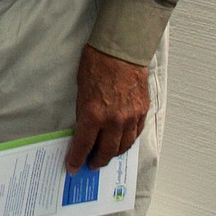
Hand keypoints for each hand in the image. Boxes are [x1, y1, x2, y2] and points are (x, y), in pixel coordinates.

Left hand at [65, 44, 148, 173]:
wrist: (121, 49)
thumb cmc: (97, 62)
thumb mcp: (82, 88)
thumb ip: (85, 111)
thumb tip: (84, 128)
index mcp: (94, 115)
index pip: (84, 146)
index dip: (76, 159)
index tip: (73, 166)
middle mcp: (114, 121)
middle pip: (106, 152)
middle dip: (96, 161)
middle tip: (90, 164)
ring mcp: (131, 117)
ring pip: (124, 146)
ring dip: (114, 154)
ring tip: (106, 155)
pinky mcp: (142, 111)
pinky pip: (136, 134)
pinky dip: (128, 140)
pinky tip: (122, 141)